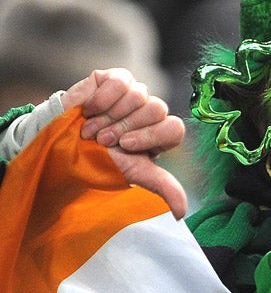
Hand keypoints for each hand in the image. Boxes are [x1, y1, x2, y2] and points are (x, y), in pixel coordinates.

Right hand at [63, 68, 188, 218]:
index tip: (126, 146)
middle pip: (157, 109)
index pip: (174, 128)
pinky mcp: (116, 79)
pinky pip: (121, 81)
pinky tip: (90, 109)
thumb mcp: (133, 174)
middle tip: (105, 140)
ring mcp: (136, 94)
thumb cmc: (100, 160)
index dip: (150, 136)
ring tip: (94, 129)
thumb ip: (163, 186)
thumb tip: (182, 212)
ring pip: (139, 95)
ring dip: (111, 116)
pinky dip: (103, 98)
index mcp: (161, 134)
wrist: (65, 146)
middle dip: (126, 128)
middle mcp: (152, 112)